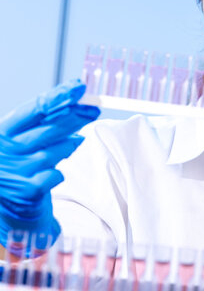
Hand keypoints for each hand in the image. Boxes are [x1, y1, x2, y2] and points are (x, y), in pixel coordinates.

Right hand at [0, 80, 99, 249]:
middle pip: (45, 128)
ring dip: (67, 146)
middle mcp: (3, 152)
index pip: (31, 110)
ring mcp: (12, 172)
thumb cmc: (22, 172)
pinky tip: (56, 174)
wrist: (12, 216)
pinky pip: (53, 175)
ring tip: (74, 143)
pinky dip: (58, 173)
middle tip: (95, 110)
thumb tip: (78, 106)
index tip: (79, 87)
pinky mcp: (25, 192)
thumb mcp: (26, 145)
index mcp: (1, 135)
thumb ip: (46, 126)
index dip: (57, 96)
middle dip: (74, 117)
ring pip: (51, 152)